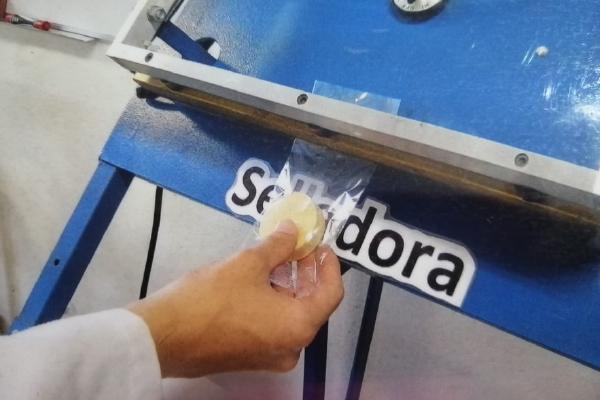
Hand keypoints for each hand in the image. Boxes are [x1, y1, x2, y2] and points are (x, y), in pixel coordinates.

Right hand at [128, 220, 343, 377]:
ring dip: (289, 286)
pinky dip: (274, 304)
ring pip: (292, 316)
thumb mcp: (248, 263)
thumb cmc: (211, 298)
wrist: (163, 337)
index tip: (319, 244)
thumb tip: (293, 230)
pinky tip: (260, 282)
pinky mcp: (252, 358)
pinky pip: (275, 327)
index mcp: (299, 326)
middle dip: (307, 273)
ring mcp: (271, 357)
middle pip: (313, 306)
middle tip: (297, 246)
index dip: (329, 265)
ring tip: (277, 258)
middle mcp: (292, 348)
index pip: (332, 293)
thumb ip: (278, 245)